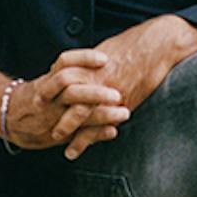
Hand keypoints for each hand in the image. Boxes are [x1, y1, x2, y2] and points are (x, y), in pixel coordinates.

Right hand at [0, 61, 128, 154]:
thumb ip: (74, 72)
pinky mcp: (56, 134)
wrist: (10, 118)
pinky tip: (112, 132)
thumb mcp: (50, 80)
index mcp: (48, 79)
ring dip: (101, 115)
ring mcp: (53, 116)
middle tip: (117, 94)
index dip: (84, 58)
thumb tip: (105, 59)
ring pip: (76, 115)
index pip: (64, 63)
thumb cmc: (40, 96)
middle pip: (71, 90)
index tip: (105, 59)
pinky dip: (96, 135)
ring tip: (123, 113)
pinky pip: (77, 135)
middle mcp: (49, 97)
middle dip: (95, 93)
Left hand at [50, 15, 196, 156]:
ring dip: (66, 127)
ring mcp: (107, 92)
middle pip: (64, 96)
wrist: (156, 47)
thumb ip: (88, 64)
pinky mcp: (121, 104)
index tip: (40, 100)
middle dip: (52, 110)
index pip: (60, 79)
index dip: (48, 91)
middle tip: (41, 124)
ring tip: (57, 140)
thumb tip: (75, 69)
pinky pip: (99, 124)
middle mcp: (93, 78)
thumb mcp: (104, 50)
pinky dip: (86, 139)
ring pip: (78, 112)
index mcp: (87, 63)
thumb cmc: (133, 46)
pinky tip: (77, 150)